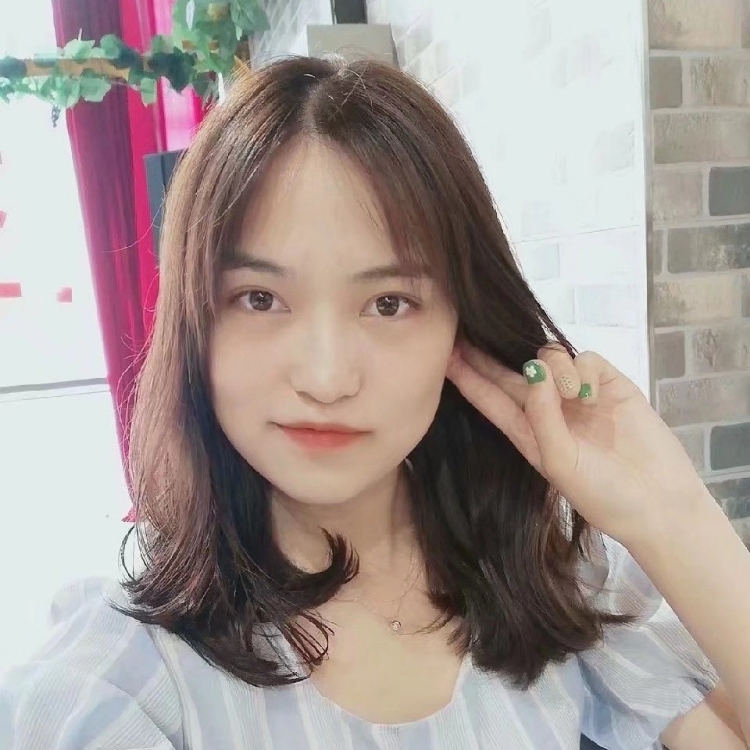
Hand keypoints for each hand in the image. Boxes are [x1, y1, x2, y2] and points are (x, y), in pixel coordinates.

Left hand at [446, 343, 710, 545]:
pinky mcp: (609, 384)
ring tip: (569, 393)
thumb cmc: (603, 494)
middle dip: (489, 354)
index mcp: (528, 433)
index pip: (490, 399)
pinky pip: (585, 359)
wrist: (659, 505)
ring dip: (552, 367)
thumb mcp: (560, 462)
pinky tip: (590, 392)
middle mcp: (548, 410)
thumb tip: (533, 370)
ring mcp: (578, 396)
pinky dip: (582, 369)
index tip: (443, 356)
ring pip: (549, 358)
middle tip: (467, 330)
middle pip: (511, 373)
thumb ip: (541, 417)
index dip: (468, 378)